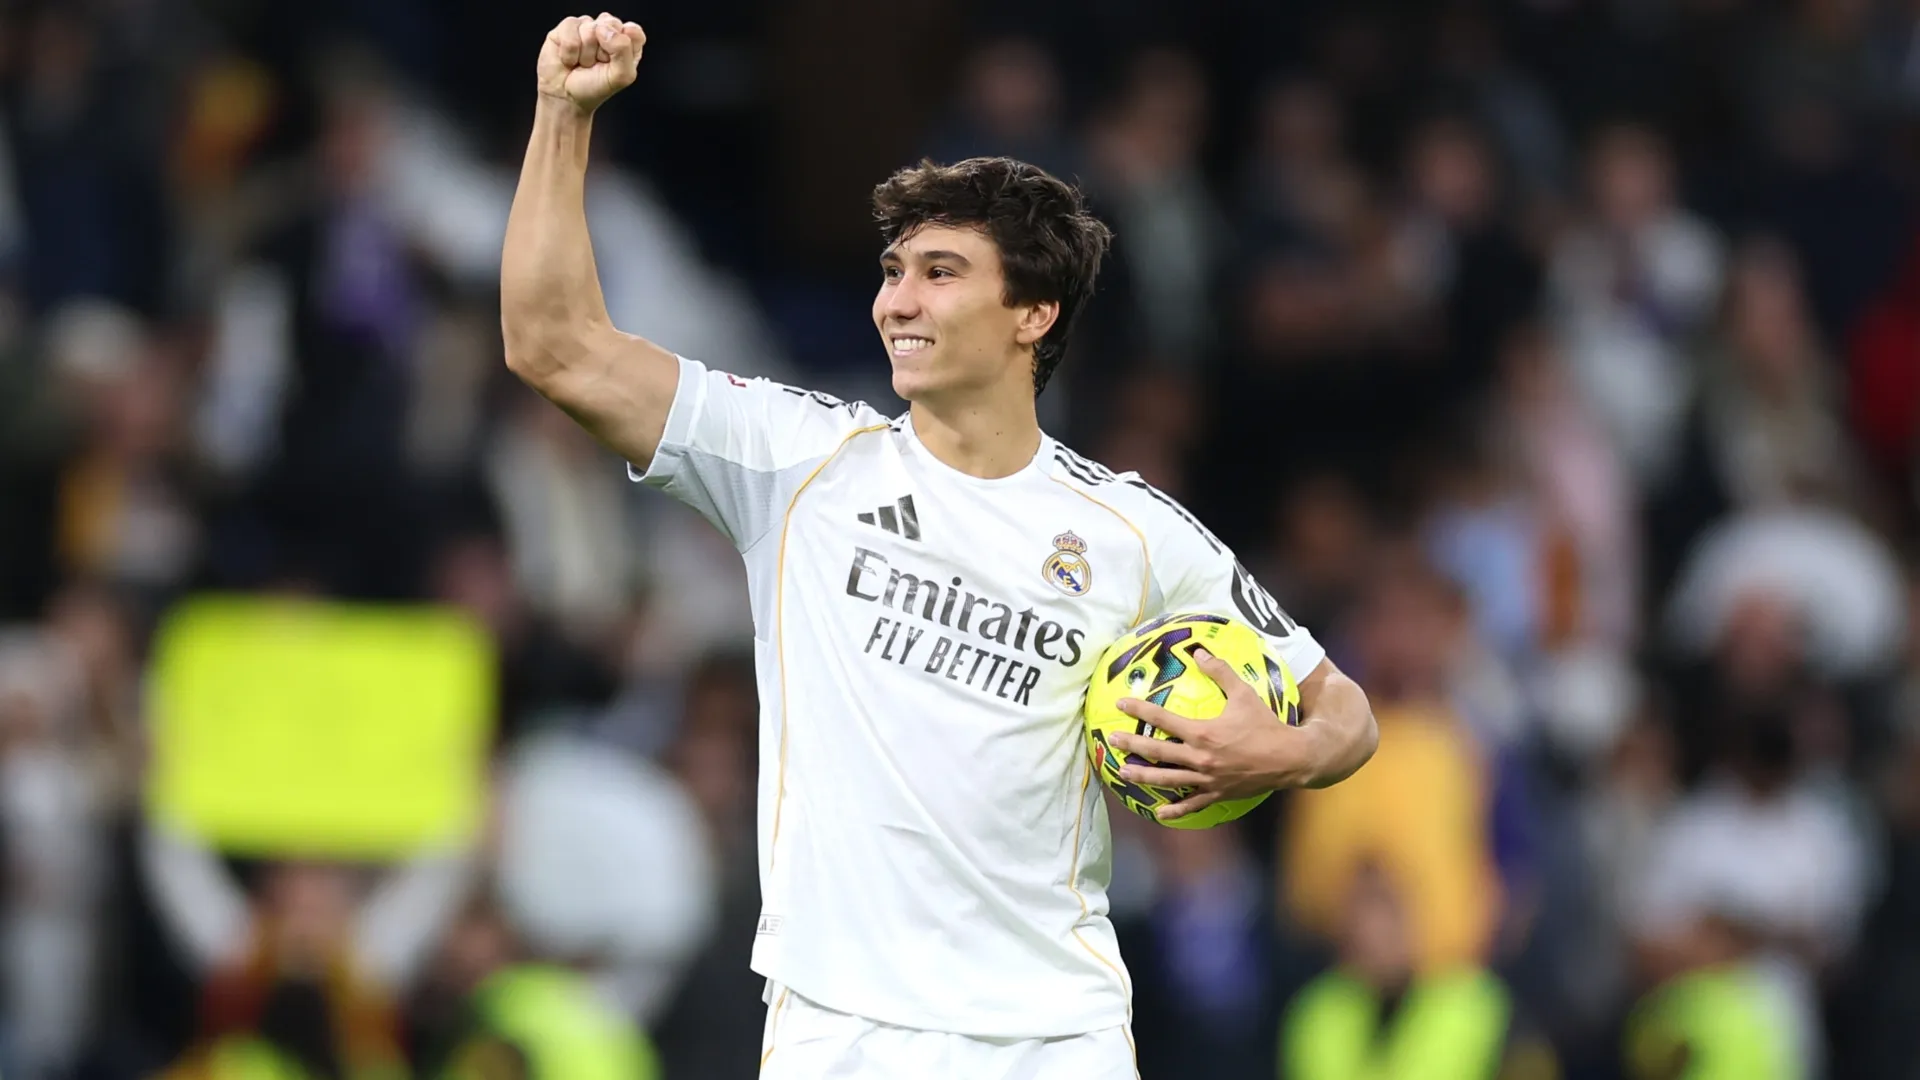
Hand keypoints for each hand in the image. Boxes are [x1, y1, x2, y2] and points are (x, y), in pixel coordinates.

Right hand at [538, 13, 644, 114]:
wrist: (565, 97)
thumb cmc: (594, 88)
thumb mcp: (620, 76)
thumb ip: (623, 50)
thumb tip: (604, 29)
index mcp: (627, 42)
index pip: (634, 32)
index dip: (623, 46)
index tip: (613, 63)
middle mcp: (608, 30)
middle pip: (612, 25)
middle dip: (602, 51)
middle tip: (597, 64)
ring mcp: (587, 26)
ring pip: (589, 28)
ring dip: (585, 54)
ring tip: (582, 63)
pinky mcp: (567, 26)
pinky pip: (570, 29)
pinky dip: (569, 51)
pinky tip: (569, 58)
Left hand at [1107, 646, 1326, 822]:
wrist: (1290, 758)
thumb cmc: (1267, 724)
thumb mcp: (1244, 694)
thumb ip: (1220, 672)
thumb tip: (1199, 652)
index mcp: (1203, 733)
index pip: (1163, 720)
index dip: (1140, 710)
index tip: (1121, 704)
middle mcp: (1200, 758)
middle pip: (1158, 752)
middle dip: (1133, 745)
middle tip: (1113, 741)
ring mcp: (1207, 779)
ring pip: (1168, 780)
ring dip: (1143, 776)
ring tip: (1123, 773)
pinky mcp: (1218, 793)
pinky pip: (1192, 804)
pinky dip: (1176, 809)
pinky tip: (1160, 813)